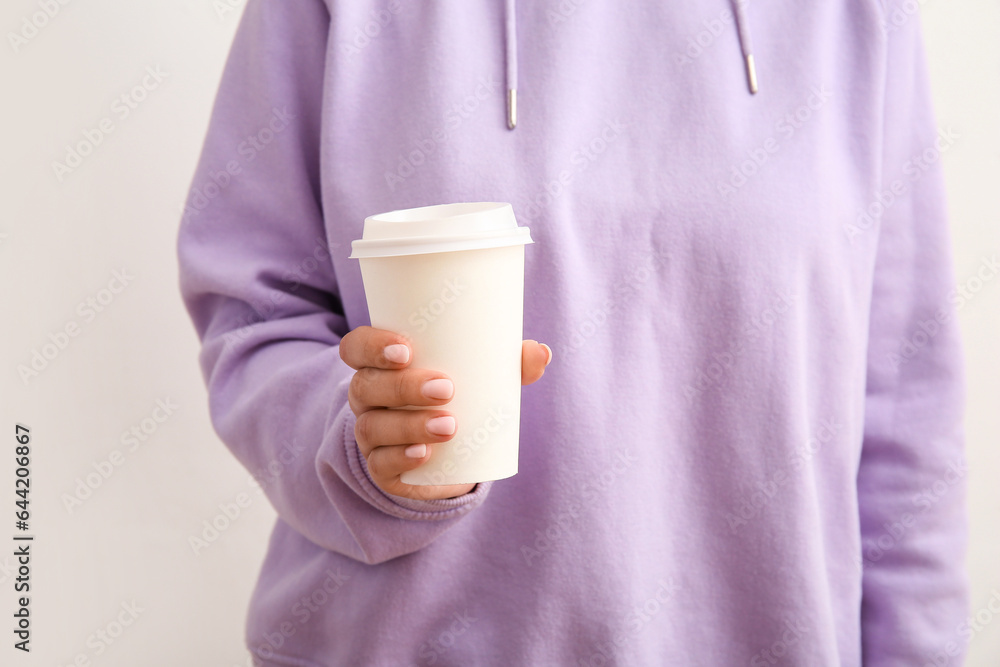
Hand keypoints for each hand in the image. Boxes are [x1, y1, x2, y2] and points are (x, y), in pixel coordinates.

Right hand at [339, 326, 551, 500]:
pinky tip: (424, 454)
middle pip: (366, 386)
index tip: (406, 349)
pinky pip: (380, 465)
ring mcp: (371, 434)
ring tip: (449, 426)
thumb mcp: (479, 376)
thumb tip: (542, 353)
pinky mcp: (382, 468)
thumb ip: (509, 364)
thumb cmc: (458, 395)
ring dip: (409, 425)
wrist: (447, 452)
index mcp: (380, 364)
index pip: (356, 347)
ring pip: (373, 427)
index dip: (371, 346)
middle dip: (403, 387)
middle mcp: (366, 397)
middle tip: (446, 388)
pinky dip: (401, 458)